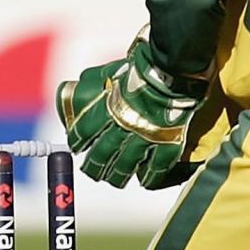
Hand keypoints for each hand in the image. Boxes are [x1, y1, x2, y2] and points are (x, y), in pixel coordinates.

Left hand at [57, 34, 207, 187]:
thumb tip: (74, 87)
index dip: (78, 141)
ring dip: (118, 175)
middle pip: (103, 153)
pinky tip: (145, 181)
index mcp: (107, 107)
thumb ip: (92, 82)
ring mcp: (146, 136)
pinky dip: (150, 177)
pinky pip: (157, 166)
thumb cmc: (142, 67)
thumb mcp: (110, 71)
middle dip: (95, 166)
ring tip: (115, 181)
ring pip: (126, 164)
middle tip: (92, 172)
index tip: (76, 147)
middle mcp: (123, 125)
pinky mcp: (168, 142)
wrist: (174, 68)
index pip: (84, 130)